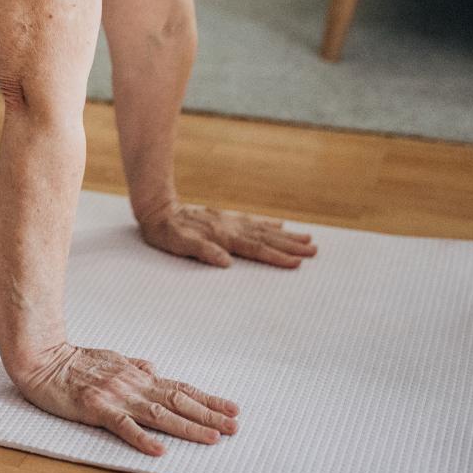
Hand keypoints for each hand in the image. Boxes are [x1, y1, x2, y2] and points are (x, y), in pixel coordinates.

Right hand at [8, 342, 238, 455]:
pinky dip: (142, 438)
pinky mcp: (96, 408)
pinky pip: (123, 426)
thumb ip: (135, 366)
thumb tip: (156, 369)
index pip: (180, 388)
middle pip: (177, 401)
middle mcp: (133, 385)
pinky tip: (160, 450)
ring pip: (159, 414)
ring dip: (188, 427)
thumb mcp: (111, 358)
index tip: (232, 409)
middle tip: (235, 427)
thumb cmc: (74, 361)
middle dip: (208, 415)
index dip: (207, 400)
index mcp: (137, 375)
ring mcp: (116, 396)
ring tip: (213, 438)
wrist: (41, 359)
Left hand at [137, 201, 316, 268]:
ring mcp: (229, 222)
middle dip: (291, 246)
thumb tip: (225, 261)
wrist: (157, 209)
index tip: (297, 264)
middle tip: (315, 251)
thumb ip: (201, 251)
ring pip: (264, 229)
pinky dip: (269, 224)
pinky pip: (253, 222)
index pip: (255, 248)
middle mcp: (230, 227)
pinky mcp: (225, 219)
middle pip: (266, 238)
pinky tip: (280, 224)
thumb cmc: (166, 232)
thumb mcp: (177, 243)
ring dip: (286, 236)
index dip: (277, 257)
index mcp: (222, 236)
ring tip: (308, 239)